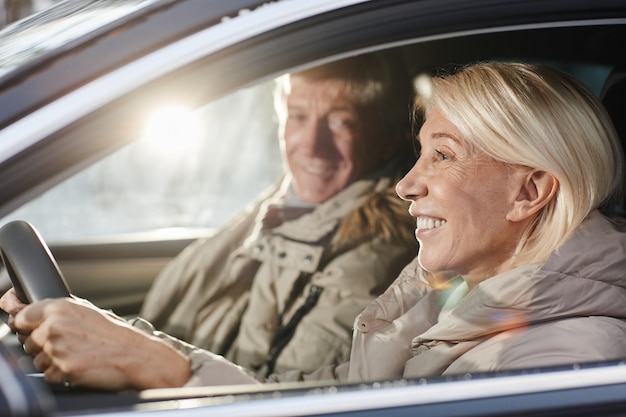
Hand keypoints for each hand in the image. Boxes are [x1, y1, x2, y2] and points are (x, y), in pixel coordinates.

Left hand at [4, 293, 190, 390]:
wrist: (135, 355)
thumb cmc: (114, 334)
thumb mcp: (85, 311)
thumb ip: (53, 311)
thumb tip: (17, 307)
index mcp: (59, 307)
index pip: (20, 315)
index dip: (22, 323)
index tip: (25, 325)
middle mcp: (55, 326)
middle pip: (27, 341)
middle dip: (42, 344)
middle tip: (69, 344)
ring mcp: (57, 348)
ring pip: (36, 359)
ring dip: (52, 360)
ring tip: (78, 354)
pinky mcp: (63, 369)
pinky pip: (48, 375)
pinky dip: (61, 374)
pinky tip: (79, 365)